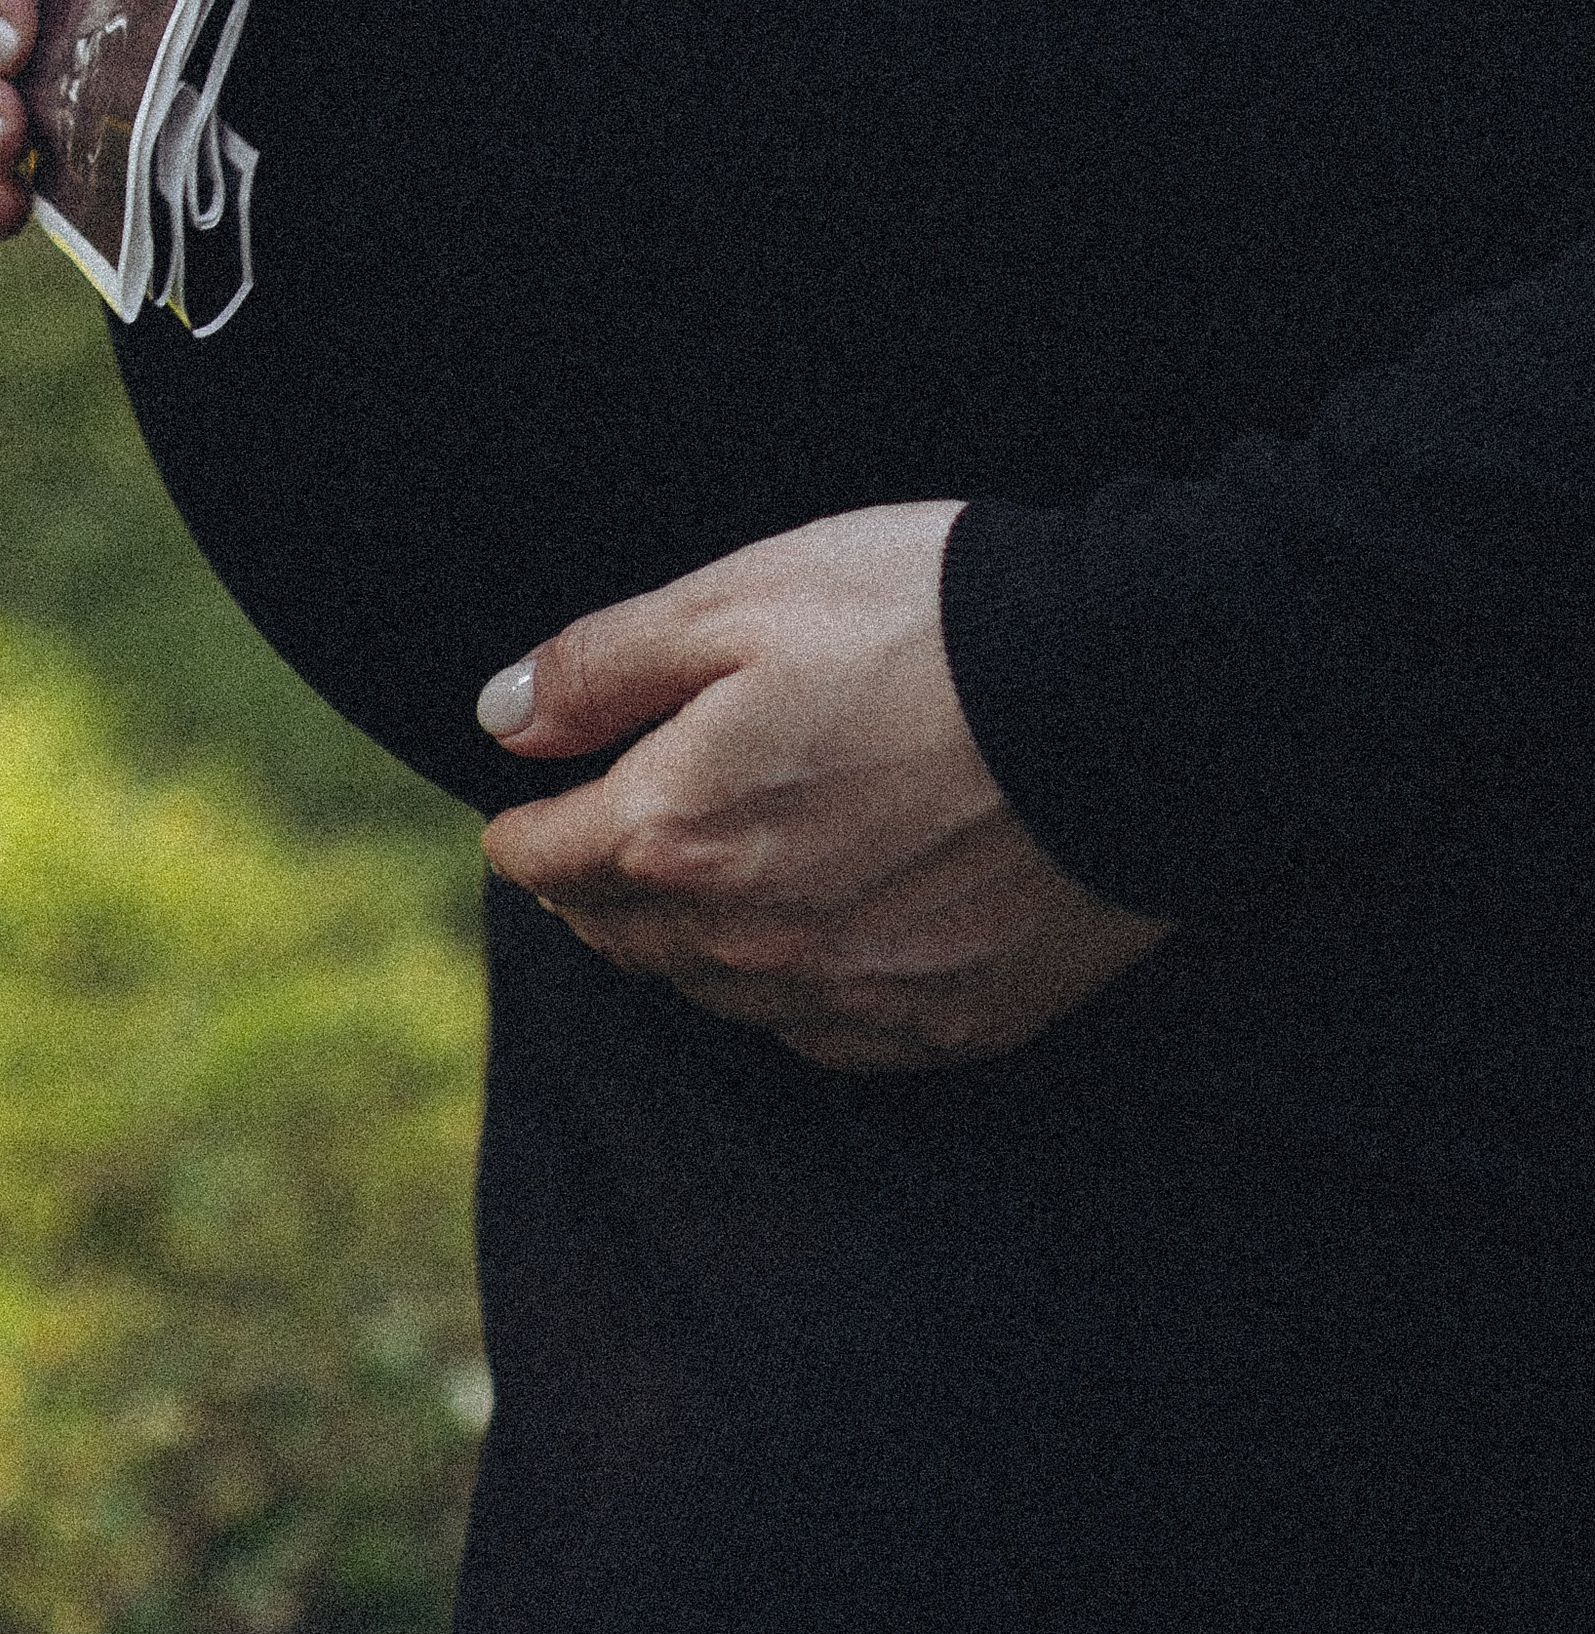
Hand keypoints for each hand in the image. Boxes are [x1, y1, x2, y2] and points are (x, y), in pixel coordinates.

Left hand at [478, 504, 1170, 1072]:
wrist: (1134, 695)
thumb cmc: (928, 620)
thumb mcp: (740, 599)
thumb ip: (604, 665)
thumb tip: (500, 717)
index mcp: (677, 831)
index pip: (546, 860)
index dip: (525, 823)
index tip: (525, 806)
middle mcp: (748, 941)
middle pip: (624, 936)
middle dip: (595, 886)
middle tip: (597, 843)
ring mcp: (850, 995)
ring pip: (716, 994)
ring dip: (686, 942)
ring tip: (697, 882)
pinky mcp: (946, 1024)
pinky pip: (824, 1034)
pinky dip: (793, 990)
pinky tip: (806, 941)